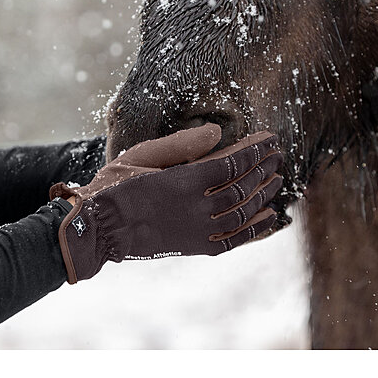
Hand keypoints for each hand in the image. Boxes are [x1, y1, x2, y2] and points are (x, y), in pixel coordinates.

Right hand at [49, 124, 282, 282]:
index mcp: (184, 182)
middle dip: (263, 168)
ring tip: (278, 179)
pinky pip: (233, 239)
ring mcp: (198, 230)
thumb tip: (217, 131)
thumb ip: (181, 144)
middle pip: (242, 186)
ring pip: (242, 211)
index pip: (232, 162)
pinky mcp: (195, 246)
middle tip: (279, 156)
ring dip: (263, 194)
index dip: (255, 150)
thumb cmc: (116, 185)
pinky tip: (269, 216)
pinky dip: (255, 228)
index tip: (271, 139)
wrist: (98, 229)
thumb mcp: (142, 154)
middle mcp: (196, 208)